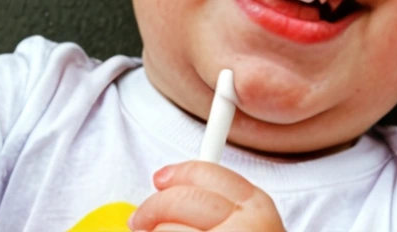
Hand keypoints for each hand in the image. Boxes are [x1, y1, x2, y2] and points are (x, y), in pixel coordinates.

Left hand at [128, 161, 286, 231]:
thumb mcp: (249, 226)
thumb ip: (223, 205)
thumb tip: (174, 184)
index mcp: (258, 205)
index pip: (208, 171)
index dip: (179, 173)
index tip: (160, 177)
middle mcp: (247, 224)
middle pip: (184, 199)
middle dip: (153, 208)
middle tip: (138, 221)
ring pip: (170, 231)